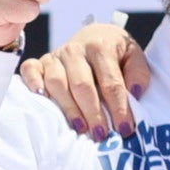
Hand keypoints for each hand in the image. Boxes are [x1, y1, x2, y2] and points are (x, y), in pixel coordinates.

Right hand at [22, 16, 150, 135]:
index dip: (118, 108)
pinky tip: (43, 100)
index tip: (124, 129)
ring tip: (80, 128)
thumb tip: (134, 93)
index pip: (111, 82)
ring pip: (57, 83)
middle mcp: (76, 49)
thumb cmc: (116, 53)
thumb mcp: (134, 56)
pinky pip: (30, 70)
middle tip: (101, 135)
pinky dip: (33, 84)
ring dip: (68, 108)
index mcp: (101, 46)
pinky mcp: (41, 61)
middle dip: (93, 113)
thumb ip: (138, 73)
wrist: (95, 34)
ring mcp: (56, 55)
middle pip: (82, 85)